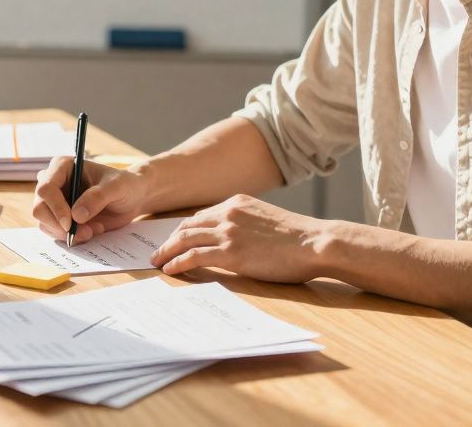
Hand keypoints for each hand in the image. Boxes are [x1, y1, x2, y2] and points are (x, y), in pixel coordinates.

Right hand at [32, 156, 148, 244]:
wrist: (132, 198)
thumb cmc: (125, 185)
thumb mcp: (116, 187)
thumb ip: (97, 197)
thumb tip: (76, 216)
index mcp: (63, 167)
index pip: (46, 188)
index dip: (55, 207)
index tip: (70, 223)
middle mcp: (55, 183)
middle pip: (39, 208)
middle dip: (60, 225)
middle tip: (86, 233)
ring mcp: (55, 202)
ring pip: (45, 223)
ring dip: (68, 234)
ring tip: (94, 230)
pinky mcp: (61, 218)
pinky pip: (55, 233)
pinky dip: (72, 237)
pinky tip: (92, 231)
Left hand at [149, 194, 330, 282]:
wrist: (314, 242)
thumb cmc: (299, 238)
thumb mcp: (267, 220)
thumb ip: (247, 224)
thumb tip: (236, 241)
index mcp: (237, 202)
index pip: (201, 216)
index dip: (185, 229)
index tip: (176, 240)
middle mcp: (228, 213)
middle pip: (187, 225)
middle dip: (170, 239)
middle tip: (159, 252)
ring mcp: (228, 232)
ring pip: (185, 239)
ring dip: (167, 252)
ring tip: (157, 262)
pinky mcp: (230, 252)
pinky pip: (193, 257)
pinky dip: (177, 263)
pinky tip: (170, 270)